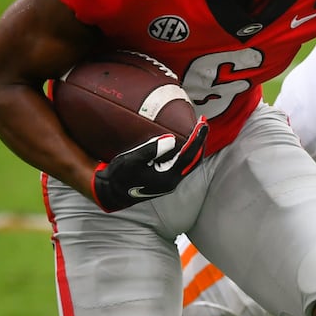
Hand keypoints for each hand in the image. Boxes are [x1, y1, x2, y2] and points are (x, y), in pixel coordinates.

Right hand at [91, 120, 207, 211]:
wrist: (112, 192)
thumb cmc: (120, 176)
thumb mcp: (132, 160)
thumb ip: (152, 149)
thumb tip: (171, 139)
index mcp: (167, 177)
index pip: (188, 155)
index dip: (197, 138)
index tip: (203, 123)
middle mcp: (172, 181)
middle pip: (194, 160)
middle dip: (200, 141)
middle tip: (203, 123)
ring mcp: (170, 182)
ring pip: (190, 164)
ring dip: (195, 147)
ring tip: (197, 131)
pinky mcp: (166, 180)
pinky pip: (182, 165)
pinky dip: (187, 153)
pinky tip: (185, 143)